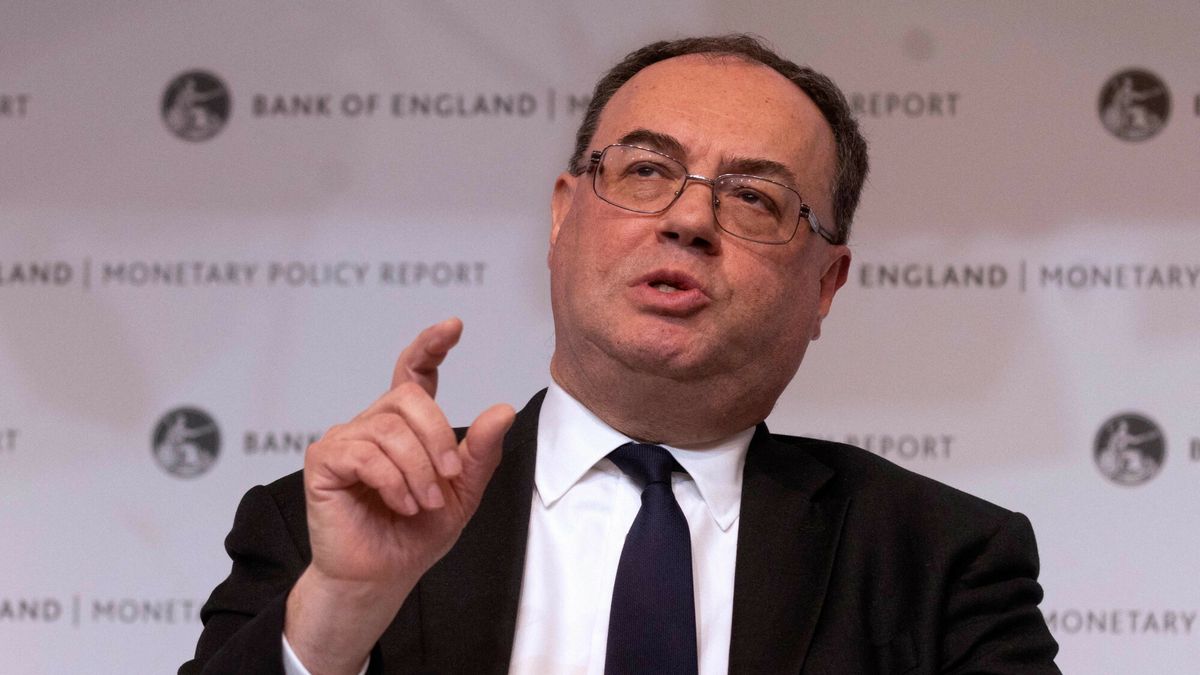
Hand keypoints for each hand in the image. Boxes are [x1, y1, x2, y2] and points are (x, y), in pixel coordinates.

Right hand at [286, 318, 514, 673]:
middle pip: (408, 397)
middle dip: (437, 437)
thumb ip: (481, 452)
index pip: (415, 371)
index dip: (431, 344)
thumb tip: (502, 410)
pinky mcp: (324, 462)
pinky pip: (363, 452)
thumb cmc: (416, 533)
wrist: (382, 576)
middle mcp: (373, 424)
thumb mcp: (463, 491)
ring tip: (423, 503)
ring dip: (417, 470)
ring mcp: (345, 439)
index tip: (454, 326)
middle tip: (448, 477)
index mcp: (405, 425)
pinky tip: (402, 504)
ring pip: (390, 429)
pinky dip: (391, 480)